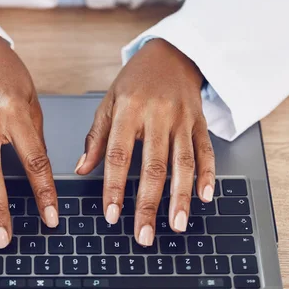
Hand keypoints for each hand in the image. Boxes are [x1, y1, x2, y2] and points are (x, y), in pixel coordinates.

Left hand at [75, 38, 214, 245]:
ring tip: (177, 225)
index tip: (111, 215)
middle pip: (154, 166)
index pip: (119, 155)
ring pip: (183, 162)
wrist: (171, 54)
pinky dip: (207, 174)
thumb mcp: (109, 102)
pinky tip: (204, 196)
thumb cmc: (135, 81)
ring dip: (181, 197)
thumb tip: (82, 169)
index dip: (115, 187)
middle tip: (144, 234)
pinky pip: (206, 151)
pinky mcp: (200, 122)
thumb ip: (97, 137)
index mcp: (129, 110)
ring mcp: (182, 119)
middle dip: (149, 205)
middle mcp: (158, 115)